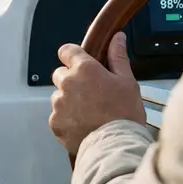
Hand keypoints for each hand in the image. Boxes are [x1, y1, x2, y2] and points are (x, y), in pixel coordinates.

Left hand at [48, 32, 146, 155]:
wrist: (116, 146)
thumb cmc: (125, 114)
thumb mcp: (127, 82)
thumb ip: (118, 57)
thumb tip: (117, 38)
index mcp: (85, 69)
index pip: (67, 51)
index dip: (72, 56)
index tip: (78, 63)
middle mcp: (67, 83)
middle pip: (60, 74)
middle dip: (71, 81)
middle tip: (90, 94)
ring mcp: (59, 104)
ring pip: (58, 96)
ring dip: (68, 101)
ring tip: (88, 114)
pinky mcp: (55, 123)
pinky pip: (57, 116)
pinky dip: (66, 120)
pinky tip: (82, 125)